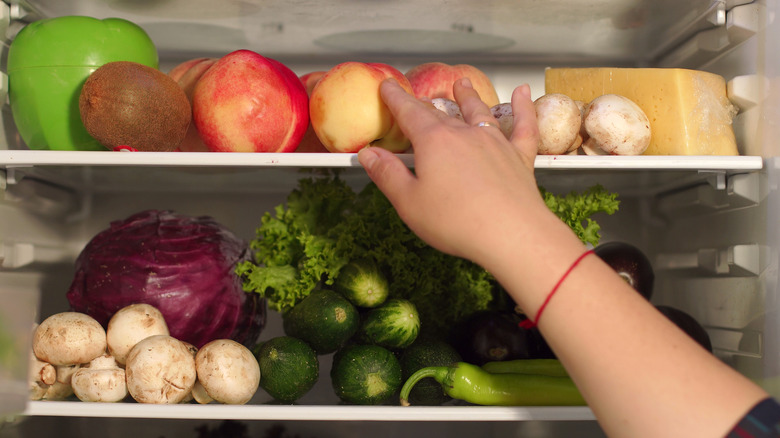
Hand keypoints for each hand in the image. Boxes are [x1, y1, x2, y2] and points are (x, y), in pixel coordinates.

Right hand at [358, 77, 548, 265]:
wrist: (511, 233)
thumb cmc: (456, 222)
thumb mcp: (409, 202)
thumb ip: (387, 174)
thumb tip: (368, 153)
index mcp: (434, 142)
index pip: (409, 112)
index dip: (395, 98)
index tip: (387, 86)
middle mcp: (464, 134)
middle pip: (440, 114)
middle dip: (424, 103)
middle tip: (415, 97)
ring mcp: (495, 142)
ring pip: (479, 112)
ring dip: (469, 97)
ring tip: (462, 84)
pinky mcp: (519, 156)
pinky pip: (523, 125)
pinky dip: (523, 107)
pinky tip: (522, 91)